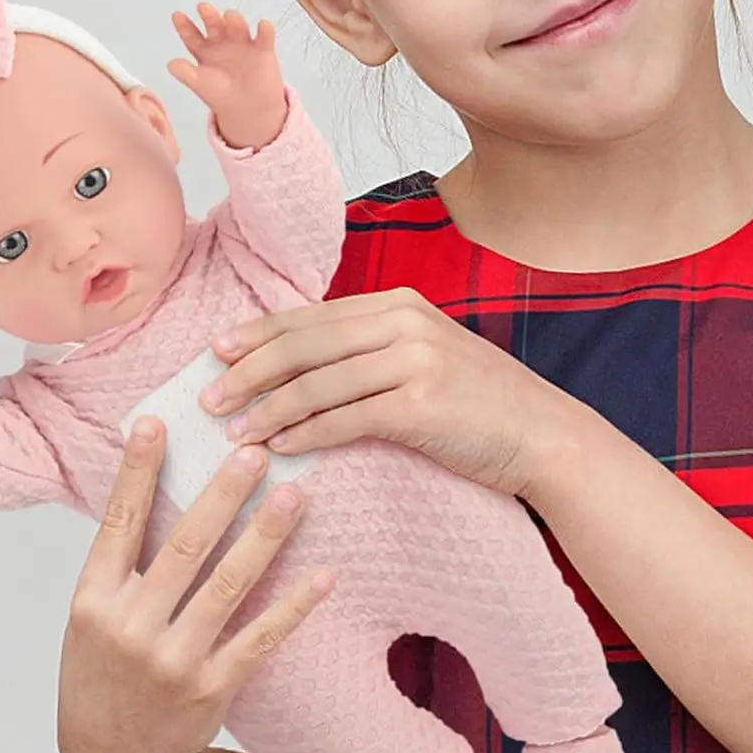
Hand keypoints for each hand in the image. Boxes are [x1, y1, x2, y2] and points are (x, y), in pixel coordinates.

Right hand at [57, 417, 331, 752]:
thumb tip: (154, 476)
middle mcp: (131, 627)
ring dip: (265, 537)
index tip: (155, 422)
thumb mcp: (93, 612)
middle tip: (255, 451)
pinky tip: (323, 575)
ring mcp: (172, 660)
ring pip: (227, 586)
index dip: (136, 472)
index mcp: (94, 600)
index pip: (119, 523)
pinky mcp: (211, 688)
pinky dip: (293, 606)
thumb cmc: (105, 666)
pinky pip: (260, 638)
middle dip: (222, 496)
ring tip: (294, 495)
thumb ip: (123, 558)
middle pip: (184, 547)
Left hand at [169, 4, 285, 150]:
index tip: (177, 15)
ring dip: (234, 20)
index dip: (184, 26)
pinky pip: (264, 37)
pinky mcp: (262, 49)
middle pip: (214, 26)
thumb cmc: (221, 95)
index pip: (192, 35)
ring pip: (238, 27)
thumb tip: (171, 64)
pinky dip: (265, 30)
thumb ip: (186, 74)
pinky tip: (262, 25)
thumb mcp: (200, 85)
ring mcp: (243, 44)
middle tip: (203, 7)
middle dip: (209, 16)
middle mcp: (222, 43)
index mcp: (204, 50)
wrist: (248, 109)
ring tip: (230, 16)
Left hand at [199, 288, 580, 496]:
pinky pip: (346, 419)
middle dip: (250, 371)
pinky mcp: (421, 404)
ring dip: (268, 408)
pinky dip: (305, 434)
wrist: (543, 434)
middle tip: (209, 395)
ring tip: (234, 431)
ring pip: (318, 382)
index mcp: (398, 304)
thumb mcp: (424, 355)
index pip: (311, 314)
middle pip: (305, 343)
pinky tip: (280, 448)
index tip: (217, 351)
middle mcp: (403, 322)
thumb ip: (370, 349)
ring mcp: (414, 360)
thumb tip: (298, 366)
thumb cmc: (477, 403)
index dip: (259, 333)